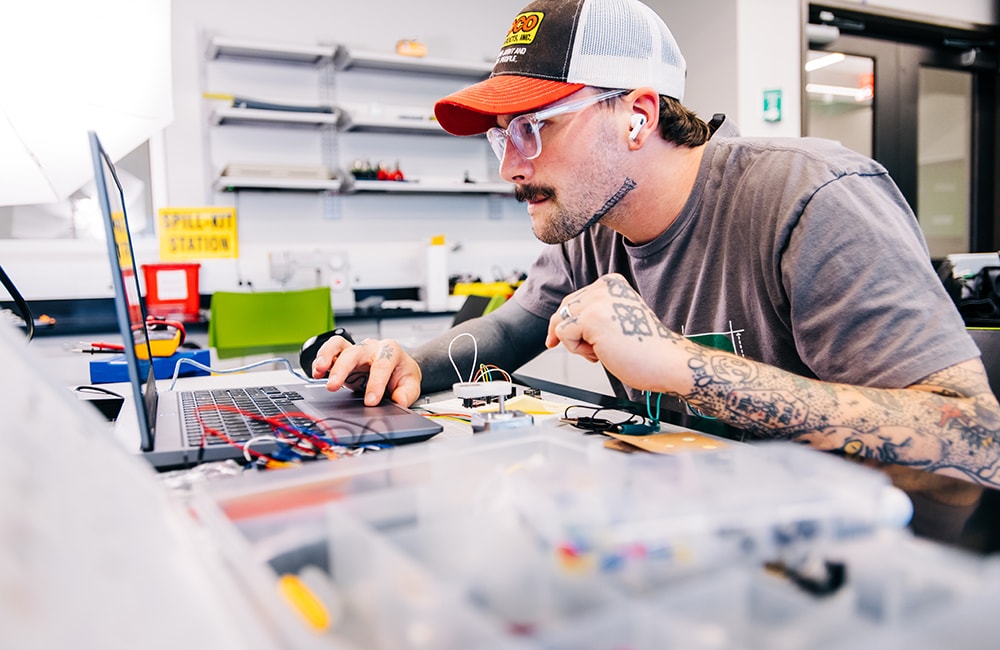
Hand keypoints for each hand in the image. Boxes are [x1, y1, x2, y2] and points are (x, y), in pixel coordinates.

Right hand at [312, 335, 422, 406]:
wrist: (397, 368)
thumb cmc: (401, 373)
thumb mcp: (411, 384)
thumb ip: (406, 393)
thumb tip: (399, 400)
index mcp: (391, 351)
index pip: (381, 365)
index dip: (375, 384)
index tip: (370, 401)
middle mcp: (371, 347)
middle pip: (354, 352)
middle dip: (342, 368)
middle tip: (333, 385)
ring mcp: (356, 350)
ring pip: (338, 344)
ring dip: (326, 356)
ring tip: (318, 371)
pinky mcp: (344, 356)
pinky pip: (330, 352)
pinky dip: (321, 361)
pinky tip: (316, 373)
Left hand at [545, 273, 692, 394]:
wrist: (666, 362)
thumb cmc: (645, 349)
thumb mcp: (616, 320)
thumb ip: (594, 313)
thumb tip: (558, 323)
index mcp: (612, 283)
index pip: (575, 300)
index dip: (575, 324)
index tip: (584, 340)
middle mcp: (605, 286)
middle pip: (564, 309)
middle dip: (573, 333)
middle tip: (595, 350)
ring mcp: (598, 300)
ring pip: (561, 321)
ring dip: (576, 343)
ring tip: (602, 351)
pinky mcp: (591, 318)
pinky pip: (562, 334)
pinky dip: (577, 350)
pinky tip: (600, 353)